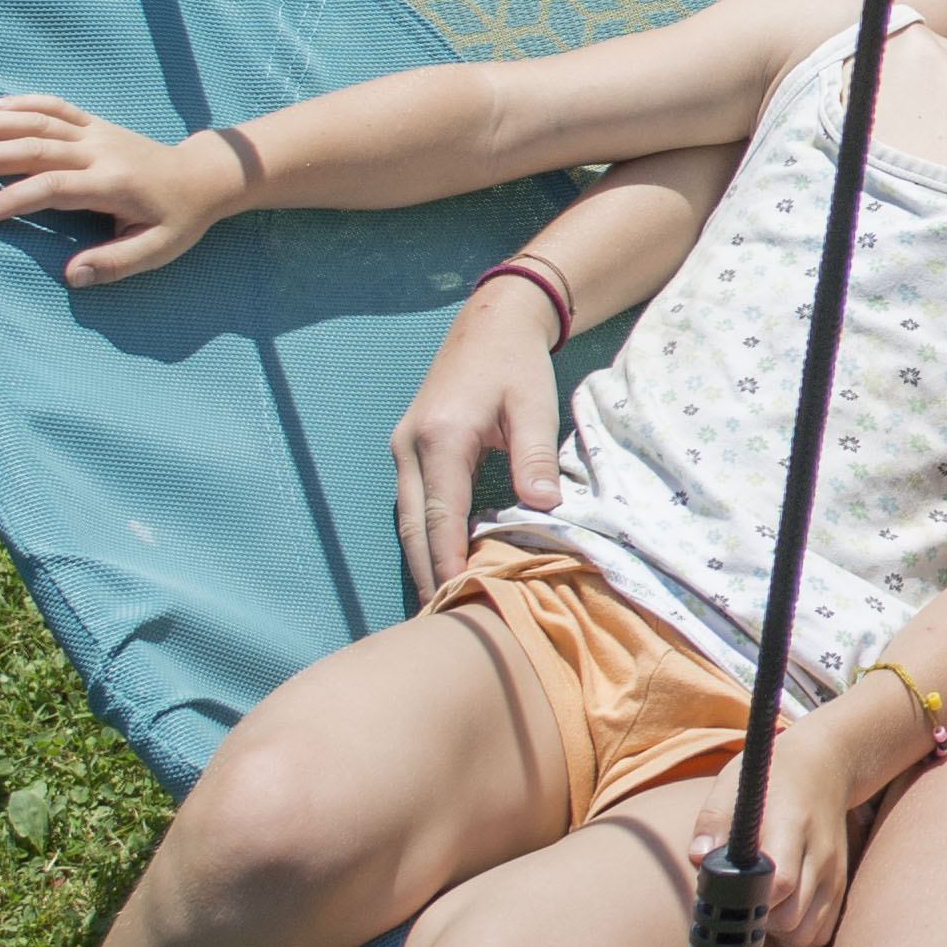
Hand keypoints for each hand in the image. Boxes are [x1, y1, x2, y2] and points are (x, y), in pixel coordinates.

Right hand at [0, 93, 250, 283]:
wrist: (203, 175)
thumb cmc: (178, 219)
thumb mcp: (158, 249)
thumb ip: (115, 263)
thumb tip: (72, 276)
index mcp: (112, 184)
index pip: (55, 188)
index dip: (16, 198)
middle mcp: (100, 152)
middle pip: (37, 147)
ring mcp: (96, 133)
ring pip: (40, 122)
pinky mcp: (95, 124)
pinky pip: (56, 107)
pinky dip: (24, 103)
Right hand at [391, 278, 569, 603]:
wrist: (492, 322)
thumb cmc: (516, 363)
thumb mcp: (533, 407)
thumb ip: (534, 458)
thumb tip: (542, 508)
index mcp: (441, 437)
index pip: (440, 515)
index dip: (446, 562)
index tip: (457, 601)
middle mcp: (410, 446)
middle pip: (413, 526)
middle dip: (426, 574)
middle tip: (440, 624)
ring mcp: (404, 448)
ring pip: (408, 519)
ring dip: (421, 560)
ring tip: (440, 607)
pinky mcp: (410, 450)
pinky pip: (413, 504)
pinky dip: (424, 537)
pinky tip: (441, 565)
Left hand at [624, 718, 865, 946]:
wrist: (826, 764)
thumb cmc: (773, 775)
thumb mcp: (734, 783)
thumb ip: (712, 822)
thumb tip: (698, 857)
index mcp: (792, 826)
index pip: (781, 883)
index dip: (751, 900)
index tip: (732, 893)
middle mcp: (819, 854)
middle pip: (792, 917)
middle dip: (760, 920)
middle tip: (742, 900)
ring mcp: (834, 872)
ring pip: (808, 932)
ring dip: (780, 931)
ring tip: (761, 906)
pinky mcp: (840, 884)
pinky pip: (821, 931)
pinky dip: (800, 932)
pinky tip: (782, 911)